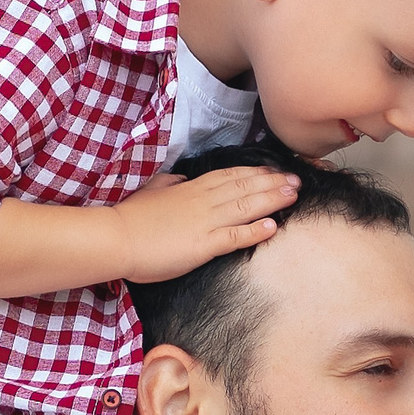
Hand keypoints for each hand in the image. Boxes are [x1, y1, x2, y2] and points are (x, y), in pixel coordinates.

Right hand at [115, 168, 298, 282]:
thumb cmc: (129, 217)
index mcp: (191, 188)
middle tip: (296, 180)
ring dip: (272, 200)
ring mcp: (205, 221)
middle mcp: (203, 200)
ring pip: (246, 206)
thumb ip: (168, 185)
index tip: (274, 170)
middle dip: (273, 183)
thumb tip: (179, 182)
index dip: (255, 172)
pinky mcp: (203, 245)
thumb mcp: (151, 191)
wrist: (116, 237)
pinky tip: (273, 227)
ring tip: (294, 196)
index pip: (230, 175)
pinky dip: (255, 230)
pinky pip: (235, 236)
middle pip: (245, 187)